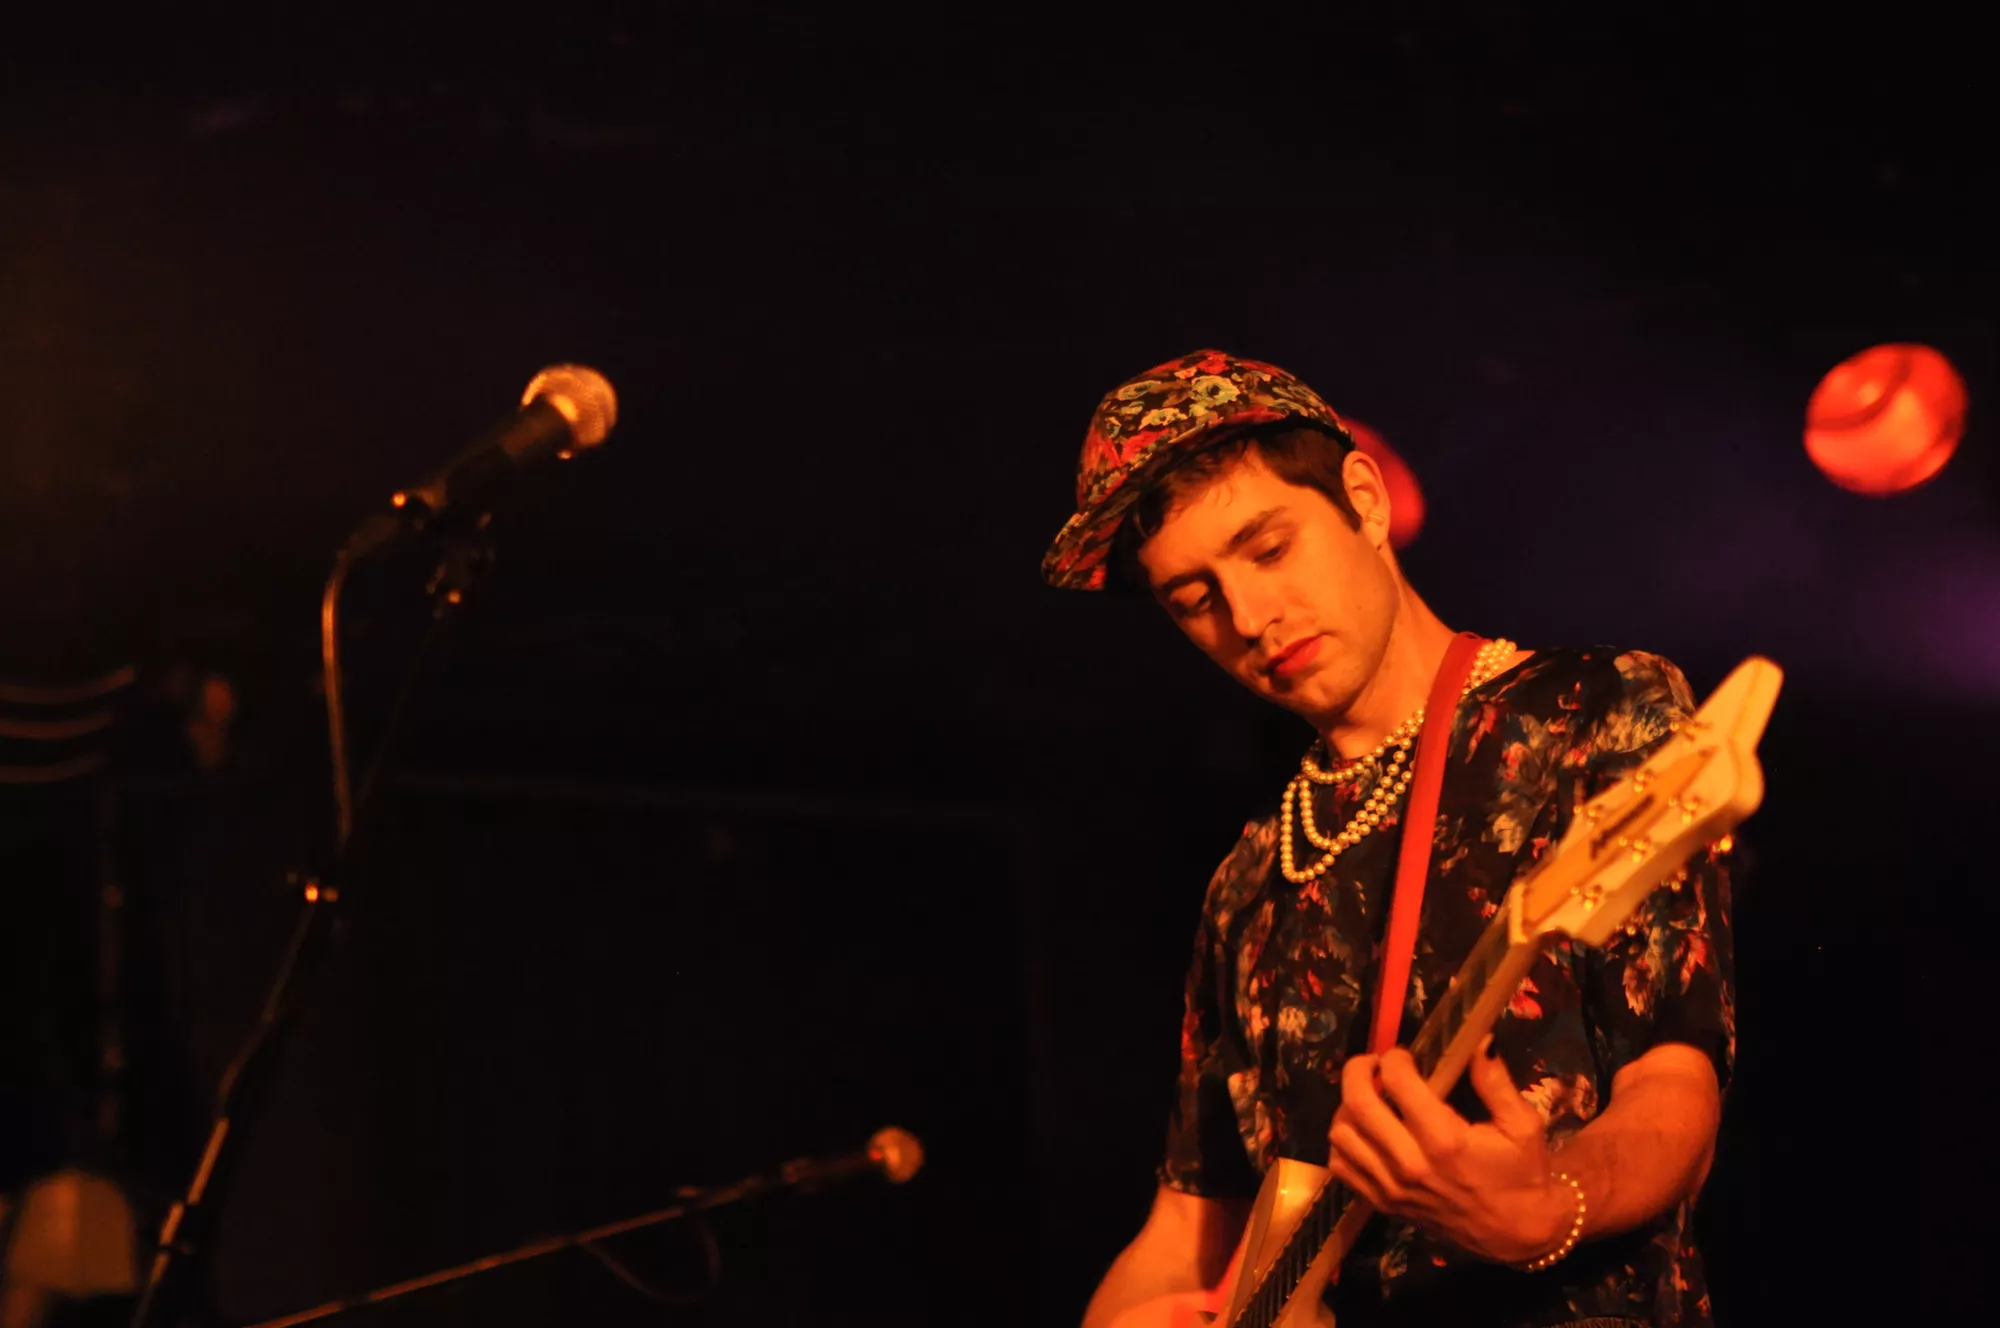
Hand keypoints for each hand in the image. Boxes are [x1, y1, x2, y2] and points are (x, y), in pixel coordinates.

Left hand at [1326, 1038, 1571, 1264]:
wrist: (1515, 1234)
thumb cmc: (1521, 1174)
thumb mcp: (1522, 1124)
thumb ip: (1495, 1080)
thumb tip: (1478, 1038)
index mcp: (1445, 1140)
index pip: (1396, 1081)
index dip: (1394, 1058)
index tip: (1405, 1055)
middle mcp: (1410, 1163)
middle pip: (1357, 1103)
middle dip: (1358, 1070)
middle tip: (1373, 1064)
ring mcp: (1391, 1187)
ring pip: (1341, 1134)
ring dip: (1347, 1105)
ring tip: (1369, 1096)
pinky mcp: (1382, 1204)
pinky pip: (1341, 1166)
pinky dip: (1343, 1142)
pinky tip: (1365, 1131)